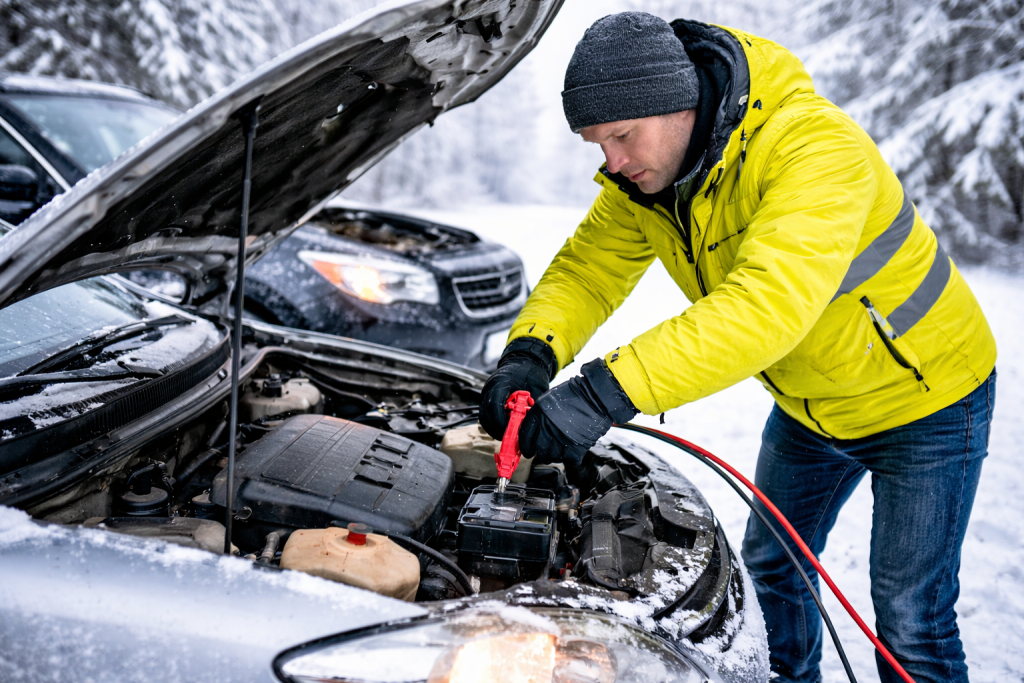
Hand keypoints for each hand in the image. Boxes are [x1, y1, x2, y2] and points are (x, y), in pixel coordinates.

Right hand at [479, 337, 557, 440]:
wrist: (523, 359)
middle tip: (510, 438)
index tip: (511, 432)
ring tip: (509, 435)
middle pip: (485, 415)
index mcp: (500, 383)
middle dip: (497, 429)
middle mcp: (489, 388)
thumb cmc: (530, 370)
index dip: (501, 422)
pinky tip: (506, 427)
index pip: (494, 406)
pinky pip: (486, 414)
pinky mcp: (488, 398)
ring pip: (484, 417)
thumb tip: (535, 422)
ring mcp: (486, 393)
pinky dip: (494, 423)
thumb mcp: (537, 386)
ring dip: (494, 428)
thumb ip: (535, 403)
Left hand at [519, 359, 637, 468]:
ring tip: (558, 452)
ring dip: (554, 457)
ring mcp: (562, 437)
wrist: (596, 395)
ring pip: (552, 456)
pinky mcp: (577, 445)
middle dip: (540, 453)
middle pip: (539, 448)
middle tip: (544, 453)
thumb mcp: (550, 399)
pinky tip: (570, 453)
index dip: (525, 446)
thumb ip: (540, 415)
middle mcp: (548, 426)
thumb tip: (535, 430)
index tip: (527, 450)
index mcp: (539, 413)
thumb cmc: (575, 394)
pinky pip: (569, 460)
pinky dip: (569, 458)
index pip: (525, 435)